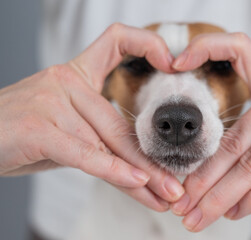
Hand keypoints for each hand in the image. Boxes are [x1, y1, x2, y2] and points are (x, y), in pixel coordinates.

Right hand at [0, 23, 183, 210]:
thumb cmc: (22, 134)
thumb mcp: (65, 128)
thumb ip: (97, 139)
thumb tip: (137, 167)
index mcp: (75, 74)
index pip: (115, 42)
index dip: (146, 44)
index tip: (171, 63)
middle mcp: (66, 80)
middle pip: (120, 124)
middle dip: (151, 161)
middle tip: (175, 186)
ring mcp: (52, 100)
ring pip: (108, 143)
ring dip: (139, 177)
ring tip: (163, 198)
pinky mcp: (39, 127)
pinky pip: (85, 152)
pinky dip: (113, 170)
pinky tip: (138, 183)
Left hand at [170, 32, 250, 230]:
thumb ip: (249, 142)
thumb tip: (207, 176)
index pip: (239, 49)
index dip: (207, 47)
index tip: (177, 63)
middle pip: (233, 139)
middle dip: (203, 178)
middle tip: (181, 202)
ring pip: (250, 163)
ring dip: (220, 197)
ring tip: (198, 217)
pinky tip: (234, 212)